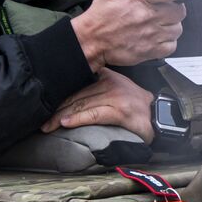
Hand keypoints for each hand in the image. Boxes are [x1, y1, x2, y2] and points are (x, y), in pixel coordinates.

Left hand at [41, 68, 155, 143]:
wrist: (160, 117)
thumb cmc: (135, 107)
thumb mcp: (116, 90)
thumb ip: (96, 89)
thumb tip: (69, 97)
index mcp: (107, 76)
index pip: (77, 85)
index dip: (59, 96)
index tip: (45, 105)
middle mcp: (111, 83)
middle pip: (76, 96)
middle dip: (56, 109)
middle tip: (41, 121)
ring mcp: (117, 97)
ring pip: (82, 105)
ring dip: (61, 116)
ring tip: (48, 125)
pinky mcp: (121, 111)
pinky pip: (94, 114)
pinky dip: (78, 119)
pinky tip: (66, 123)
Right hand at [70, 0, 190, 70]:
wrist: (91, 38)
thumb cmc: (102, 10)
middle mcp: (150, 15)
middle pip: (180, 11)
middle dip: (175, 7)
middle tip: (165, 7)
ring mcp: (152, 34)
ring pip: (178, 28)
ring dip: (172, 24)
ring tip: (160, 21)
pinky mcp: (151, 50)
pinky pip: (172, 45)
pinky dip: (168, 41)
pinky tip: (158, 35)